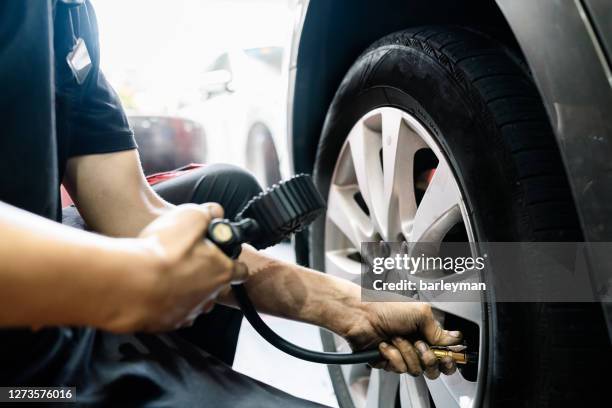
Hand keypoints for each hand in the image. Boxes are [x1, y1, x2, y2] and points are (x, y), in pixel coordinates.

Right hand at [103, 203, 247, 332]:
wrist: (131, 284)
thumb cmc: (163, 252)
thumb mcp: (190, 217)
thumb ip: (207, 213)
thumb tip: (215, 212)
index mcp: (221, 271)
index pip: (241, 271)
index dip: (234, 262)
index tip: (225, 256)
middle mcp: (209, 297)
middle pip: (216, 285)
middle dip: (206, 274)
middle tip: (187, 260)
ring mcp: (188, 312)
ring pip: (195, 300)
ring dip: (186, 289)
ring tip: (168, 275)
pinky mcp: (167, 323)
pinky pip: (172, 312)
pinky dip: (167, 302)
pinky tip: (155, 289)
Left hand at [342, 302, 461, 377]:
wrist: (360, 314)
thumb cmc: (386, 307)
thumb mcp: (420, 312)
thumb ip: (439, 329)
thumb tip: (455, 339)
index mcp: (425, 332)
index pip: (444, 353)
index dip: (447, 358)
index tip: (445, 356)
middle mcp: (415, 345)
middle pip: (433, 367)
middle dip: (428, 358)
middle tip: (420, 345)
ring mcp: (402, 355)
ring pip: (416, 369)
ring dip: (406, 353)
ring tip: (396, 338)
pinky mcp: (388, 363)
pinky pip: (399, 369)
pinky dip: (392, 356)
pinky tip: (385, 345)